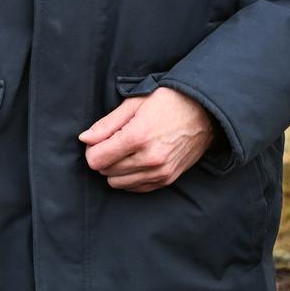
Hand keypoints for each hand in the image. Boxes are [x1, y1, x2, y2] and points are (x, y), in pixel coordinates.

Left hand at [79, 87, 214, 192]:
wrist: (204, 112)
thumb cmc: (168, 102)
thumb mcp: (135, 103)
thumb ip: (107, 124)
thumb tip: (85, 139)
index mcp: (138, 136)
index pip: (97, 159)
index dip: (92, 149)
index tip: (99, 139)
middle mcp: (149, 159)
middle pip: (105, 172)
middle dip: (103, 158)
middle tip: (114, 141)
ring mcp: (159, 172)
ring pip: (118, 183)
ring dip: (116, 169)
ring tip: (127, 150)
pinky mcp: (167, 180)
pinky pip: (135, 188)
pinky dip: (130, 177)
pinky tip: (137, 160)